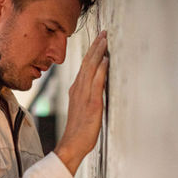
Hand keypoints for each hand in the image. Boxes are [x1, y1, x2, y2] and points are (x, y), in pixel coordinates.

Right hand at [54, 30, 108, 174]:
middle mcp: (79, 89)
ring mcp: (84, 96)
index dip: (91, 52)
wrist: (72, 145)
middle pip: (87, 63)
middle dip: (95, 47)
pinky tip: (105, 59)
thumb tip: (95, 85)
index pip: (84, 66)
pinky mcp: (92, 104)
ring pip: (91, 69)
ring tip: (104, 40)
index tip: (99, 40)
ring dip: (98, 53)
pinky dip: (100, 70)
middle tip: (103, 33)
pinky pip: (96, 83)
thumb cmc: (78, 131)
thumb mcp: (82, 108)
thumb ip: (86, 95)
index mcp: (76, 90)